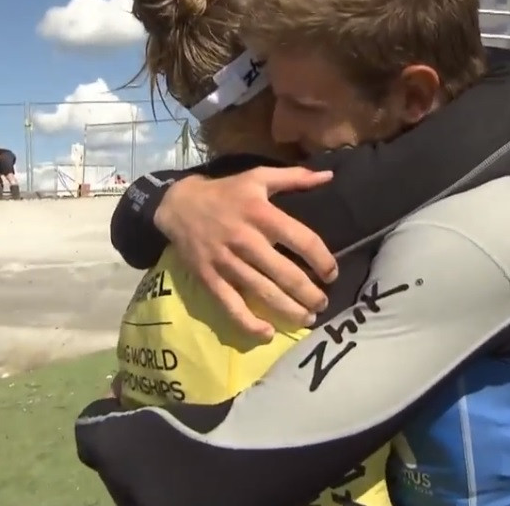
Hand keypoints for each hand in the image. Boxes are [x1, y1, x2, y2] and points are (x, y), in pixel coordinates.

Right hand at [155, 167, 337, 338]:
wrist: (178, 205)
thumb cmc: (225, 192)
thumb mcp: (258, 177)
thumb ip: (295, 178)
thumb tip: (329, 175)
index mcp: (262, 214)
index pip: (303, 240)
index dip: (323, 260)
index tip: (332, 274)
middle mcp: (246, 240)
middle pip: (286, 274)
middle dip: (310, 294)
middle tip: (322, 304)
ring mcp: (227, 262)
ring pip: (263, 293)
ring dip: (289, 310)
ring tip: (308, 318)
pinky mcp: (210, 278)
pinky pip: (231, 306)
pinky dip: (249, 323)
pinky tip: (267, 334)